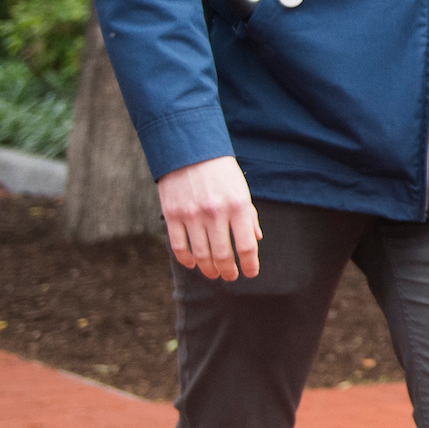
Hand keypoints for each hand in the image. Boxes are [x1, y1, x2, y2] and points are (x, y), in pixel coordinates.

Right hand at [158, 157, 261, 279]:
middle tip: (230, 277)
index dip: (250, 265)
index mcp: (238, 206)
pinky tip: (193, 263)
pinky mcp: (172, 215)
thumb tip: (255, 240)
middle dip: (228, 271)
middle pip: (223, 255)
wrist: (189, 151)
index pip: (246, 246)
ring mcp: (192, 215)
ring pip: (201, 255)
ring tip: (214, 273)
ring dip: (209, 269)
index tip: (250, 273)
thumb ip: (249, 216)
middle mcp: (216, 213)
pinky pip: (179, 246)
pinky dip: (186, 260)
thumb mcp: (242, 190)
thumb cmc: (221, 173)